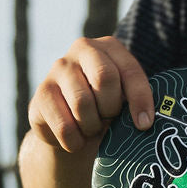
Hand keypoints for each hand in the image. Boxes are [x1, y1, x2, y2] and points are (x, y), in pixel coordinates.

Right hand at [28, 36, 153, 152]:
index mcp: (109, 47)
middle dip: (111, 108)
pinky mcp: (41, 93)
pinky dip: (75, 141)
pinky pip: (64, 125)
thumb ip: (134, 100)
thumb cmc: (106, 108)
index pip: (129, 70)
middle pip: (104, 77)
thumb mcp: (124, 100)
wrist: (70, 128)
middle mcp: (82, 49)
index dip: (140, 99)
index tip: (144, 124)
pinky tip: (76, 140)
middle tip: (109, 119)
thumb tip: (145, 121)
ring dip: (92, 126)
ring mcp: (57, 68)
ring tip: (92, 128)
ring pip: (82, 103)